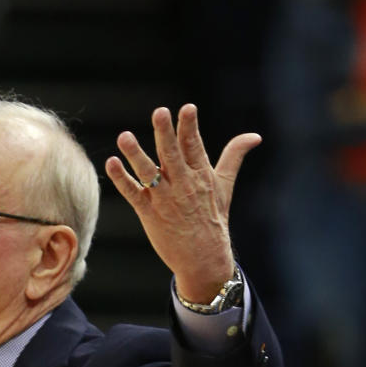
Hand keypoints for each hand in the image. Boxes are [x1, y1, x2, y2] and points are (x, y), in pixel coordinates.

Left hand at [105, 104, 259, 304]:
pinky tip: (111, 163)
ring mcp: (165, 199)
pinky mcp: (149, 213)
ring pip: (149, 172)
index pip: (194, 145)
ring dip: (136, 155)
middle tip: (160, 112)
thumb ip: (234, 156)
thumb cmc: (213, 218)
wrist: (203, 258)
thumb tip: (255, 136)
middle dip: (166, 134)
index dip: (189, 126)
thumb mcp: (225, 185)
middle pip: (172, 154)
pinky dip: (121, 179)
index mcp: (201, 174)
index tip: (187, 108)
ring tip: (124, 136)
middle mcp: (183, 184)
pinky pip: (133, 193)